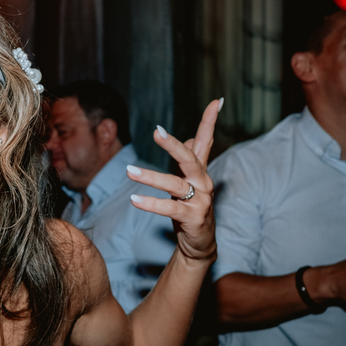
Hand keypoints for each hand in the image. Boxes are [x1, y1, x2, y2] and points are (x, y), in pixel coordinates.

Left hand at [125, 99, 220, 262]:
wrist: (199, 244)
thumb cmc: (190, 208)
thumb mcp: (189, 182)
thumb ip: (189, 160)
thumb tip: (189, 137)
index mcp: (200, 171)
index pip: (207, 141)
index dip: (210, 121)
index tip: (216, 101)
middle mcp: (203, 182)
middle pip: (191, 159)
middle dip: (174, 145)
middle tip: (157, 132)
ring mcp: (200, 200)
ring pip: (175, 185)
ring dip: (151, 177)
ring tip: (129, 171)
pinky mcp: (193, 218)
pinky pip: (170, 209)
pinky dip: (152, 204)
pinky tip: (135, 199)